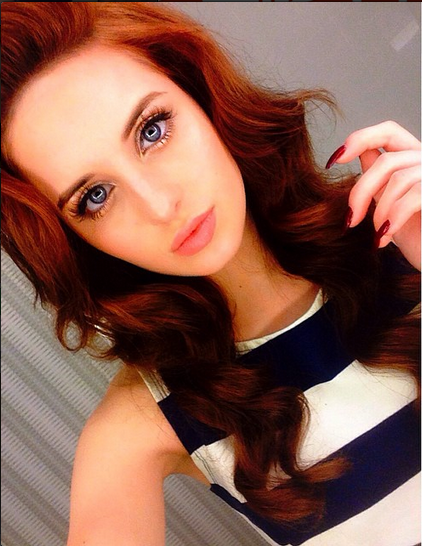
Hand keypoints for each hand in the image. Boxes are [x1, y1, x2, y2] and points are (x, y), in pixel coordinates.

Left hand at [326, 121, 420, 270]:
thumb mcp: (390, 204)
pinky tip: (385, 236)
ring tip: (378, 234)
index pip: (389, 132)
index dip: (360, 139)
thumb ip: (378, 180)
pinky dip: (393, 217)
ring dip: (380, 211)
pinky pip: (413, 196)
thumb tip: (355, 154)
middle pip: (387, 161)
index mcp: (415, 159)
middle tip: (351, 221)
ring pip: (398, 179)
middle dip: (361, 193)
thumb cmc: (417, 237)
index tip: (334, 161)